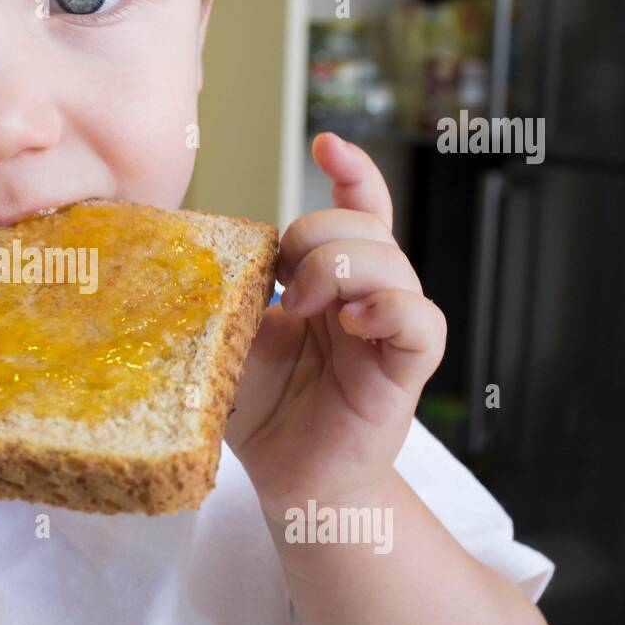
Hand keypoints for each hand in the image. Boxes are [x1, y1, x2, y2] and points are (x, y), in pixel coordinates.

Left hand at [225, 133, 445, 511]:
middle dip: (318, 235)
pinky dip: (391, 310)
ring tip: (304, 307)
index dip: (351, 172)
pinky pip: (423, 322)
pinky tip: (353, 324)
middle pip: (365, 227)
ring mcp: (388, 332)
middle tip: (282, 284)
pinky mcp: (405, 371)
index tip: (325, 143)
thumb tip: (202, 250)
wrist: (287, 480)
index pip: (357, 211)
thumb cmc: (259, 408)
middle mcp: (365, 298)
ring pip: (394, 262)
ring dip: (343, 269)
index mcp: (329, 282)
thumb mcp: (230, 338)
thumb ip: (232, 293)